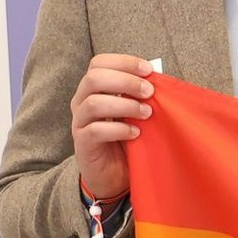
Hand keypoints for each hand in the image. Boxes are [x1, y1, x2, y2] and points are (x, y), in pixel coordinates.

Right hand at [70, 53, 157, 200]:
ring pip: (94, 103)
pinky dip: (119, 129)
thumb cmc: (125, 139)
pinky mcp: (82, 143)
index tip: (148, 70)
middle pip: (94, 78)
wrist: (113, 175)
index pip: (99, 63)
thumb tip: (157, 78)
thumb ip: (139, 95)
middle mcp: (81, 102)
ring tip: (147, 113)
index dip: (123, 62)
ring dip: (125, 105)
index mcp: (93, 89)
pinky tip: (136, 133)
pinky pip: (96, 130)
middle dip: (126, 81)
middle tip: (149, 92)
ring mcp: (79, 122)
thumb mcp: (133, 112)